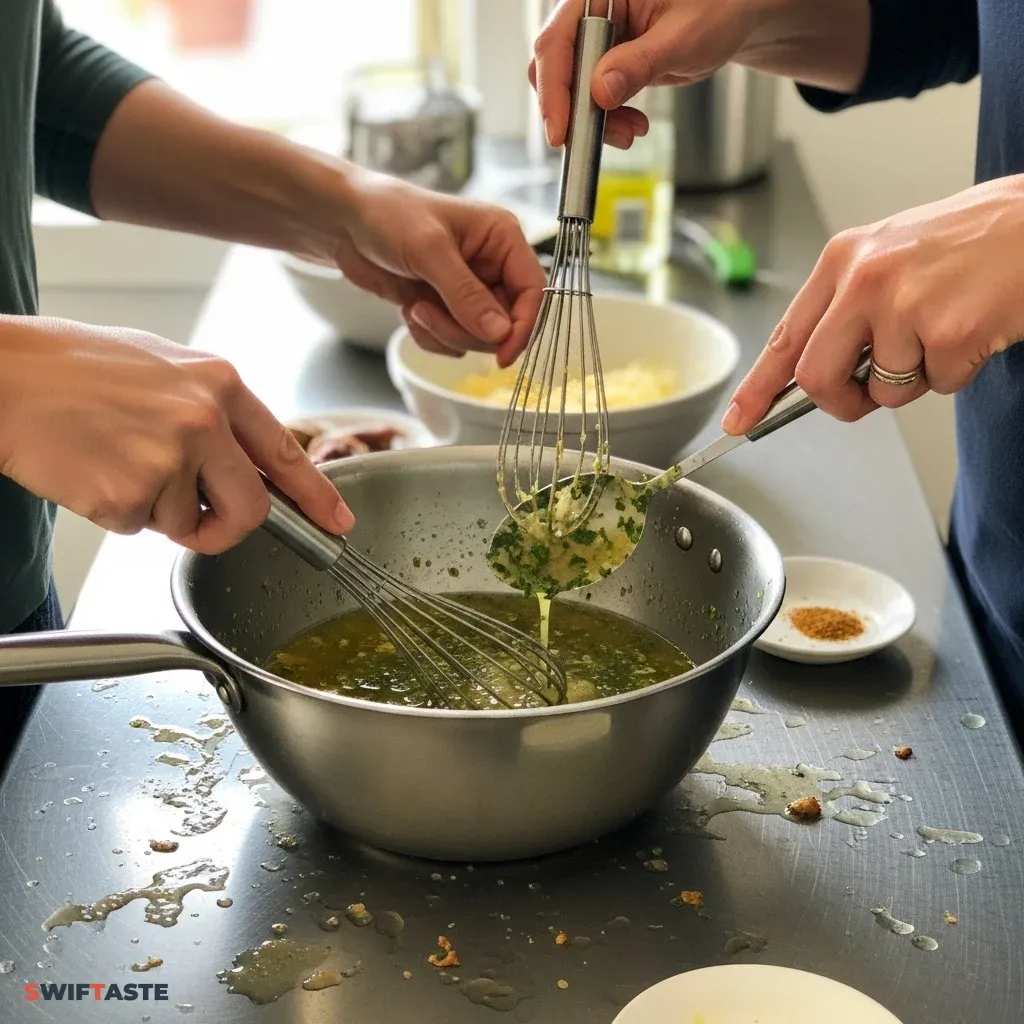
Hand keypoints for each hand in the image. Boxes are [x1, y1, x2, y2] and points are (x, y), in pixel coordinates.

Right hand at [0, 317, 352, 552]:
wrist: (2, 375)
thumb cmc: (73, 367)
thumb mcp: (164, 369)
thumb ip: (212, 413)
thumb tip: (239, 460)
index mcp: (220, 384)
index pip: (286, 451)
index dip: (316, 495)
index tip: (336, 523)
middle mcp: (204, 421)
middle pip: (251, 509)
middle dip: (228, 527)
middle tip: (198, 522)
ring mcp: (170, 459)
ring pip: (185, 522)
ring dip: (154, 509)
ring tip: (113, 460)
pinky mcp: (129, 493)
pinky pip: (139, 527)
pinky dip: (116, 512)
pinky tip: (91, 471)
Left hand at [325, 172, 545, 367]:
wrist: (345, 222)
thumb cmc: (387, 215)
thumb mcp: (429, 250)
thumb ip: (466, 294)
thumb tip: (500, 333)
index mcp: (502, 238)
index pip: (533, 291)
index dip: (522, 326)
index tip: (503, 355)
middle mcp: (493, 265)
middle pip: (506, 323)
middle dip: (467, 329)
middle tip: (429, 313)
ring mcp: (470, 289)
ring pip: (479, 338)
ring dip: (444, 332)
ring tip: (415, 306)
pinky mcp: (448, 307)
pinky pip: (453, 342)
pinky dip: (430, 336)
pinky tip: (410, 309)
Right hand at [531, 0, 756, 148]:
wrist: (733, 16)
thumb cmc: (719, 8)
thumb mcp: (683, 37)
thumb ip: (640, 62)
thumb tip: (600, 91)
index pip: (557, 41)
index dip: (554, 90)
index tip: (562, 131)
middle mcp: (591, 11)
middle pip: (555, 67)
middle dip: (574, 111)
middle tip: (598, 139)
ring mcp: (596, 39)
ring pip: (570, 89)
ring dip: (593, 121)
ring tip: (631, 132)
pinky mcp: (604, 61)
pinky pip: (589, 98)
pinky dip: (606, 120)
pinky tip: (631, 125)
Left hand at [721, 177, 1023, 433]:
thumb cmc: (974, 241)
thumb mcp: (892, 257)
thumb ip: (849, 309)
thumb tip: (816, 370)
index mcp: (844, 260)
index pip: (785, 337)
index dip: (758, 387)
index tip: (739, 419)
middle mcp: (864, 280)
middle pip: (817, 377)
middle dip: (841, 401)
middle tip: (867, 395)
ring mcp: (903, 305)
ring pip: (882, 391)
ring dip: (914, 380)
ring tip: (945, 331)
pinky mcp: (946, 331)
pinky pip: (936, 385)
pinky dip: (956, 372)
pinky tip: (975, 329)